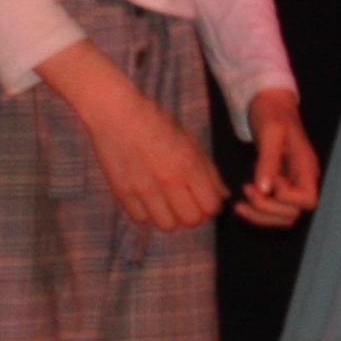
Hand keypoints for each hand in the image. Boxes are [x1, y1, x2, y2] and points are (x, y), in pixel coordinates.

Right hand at [39, 43, 223, 232]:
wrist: (118, 115)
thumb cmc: (158, 124)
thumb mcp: (191, 142)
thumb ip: (208, 171)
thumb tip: (223, 196)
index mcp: (190, 166)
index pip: (210, 207)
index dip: (211, 207)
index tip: (205, 200)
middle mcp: (169, 181)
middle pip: (191, 220)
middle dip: (193, 215)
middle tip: (187, 203)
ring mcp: (144, 189)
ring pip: (166, 225)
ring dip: (170, 217)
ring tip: (166, 204)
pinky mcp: (122, 192)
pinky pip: (140, 218)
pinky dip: (146, 213)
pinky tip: (147, 199)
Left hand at [235, 88, 320, 227]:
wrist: (271, 105)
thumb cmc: (273, 114)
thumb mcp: (270, 133)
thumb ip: (268, 161)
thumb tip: (265, 190)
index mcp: (307, 168)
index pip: (308, 201)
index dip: (286, 199)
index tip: (269, 181)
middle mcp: (302, 181)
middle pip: (294, 214)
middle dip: (267, 209)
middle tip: (247, 189)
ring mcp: (291, 185)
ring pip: (283, 218)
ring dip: (260, 215)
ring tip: (241, 201)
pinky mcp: (279, 187)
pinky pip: (272, 211)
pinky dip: (256, 213)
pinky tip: (241, 203)